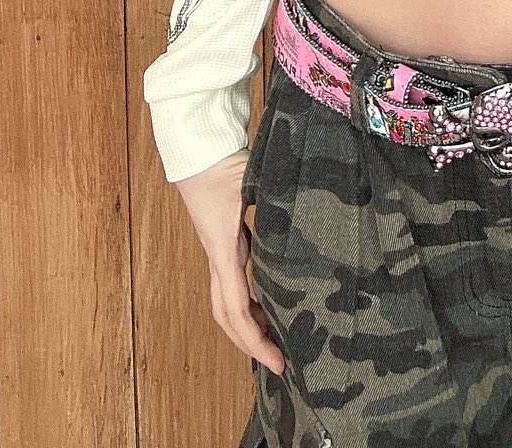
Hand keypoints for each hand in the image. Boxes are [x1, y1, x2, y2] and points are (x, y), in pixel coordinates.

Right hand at [175, 146, 284, 372]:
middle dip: (249, 343)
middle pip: (225, 316)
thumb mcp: (256, 186)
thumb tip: (314, 215)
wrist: (197, 150)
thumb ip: (280, 204)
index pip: (235, 309)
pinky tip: (264, 302)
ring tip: (274, 339)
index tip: (276, 361)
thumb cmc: (224, 165)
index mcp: (225, 251)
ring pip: (224, 302)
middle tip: (278, 363)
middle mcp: (218, 257)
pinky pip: (230, 283)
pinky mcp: (222, 241)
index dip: (254, 340)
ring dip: (245, 325)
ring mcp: (218, 251)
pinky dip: (245, 302)